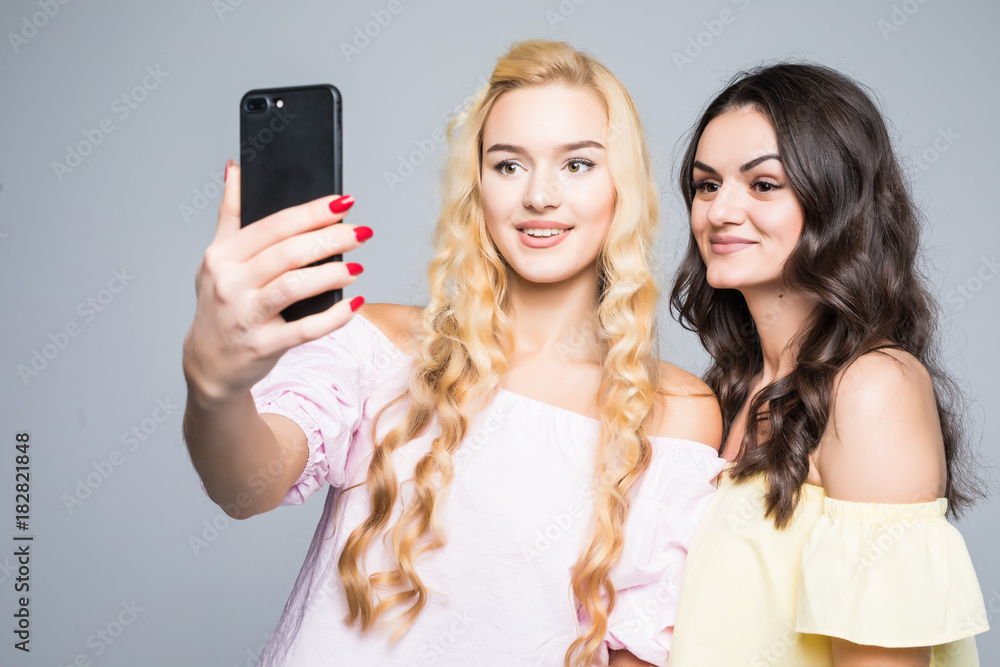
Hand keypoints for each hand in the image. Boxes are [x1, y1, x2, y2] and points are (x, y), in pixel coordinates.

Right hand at [182, 160, 370, 404]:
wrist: (209, 363)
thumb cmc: (220, 305)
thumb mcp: (216, 259)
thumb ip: (230, 214)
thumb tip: (235, 169)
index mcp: (222, 256)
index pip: (274, 225)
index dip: (313, 212)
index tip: (345, 202)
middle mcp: (230, 284)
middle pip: (288, 252)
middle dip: (331, 239)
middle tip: (362, 232)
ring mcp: (245, 316)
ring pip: (295, 286)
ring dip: (332, 274)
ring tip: (357, 267)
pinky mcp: (263, 346)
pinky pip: (305, 329)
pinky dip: (334, 317)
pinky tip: (354, 304)